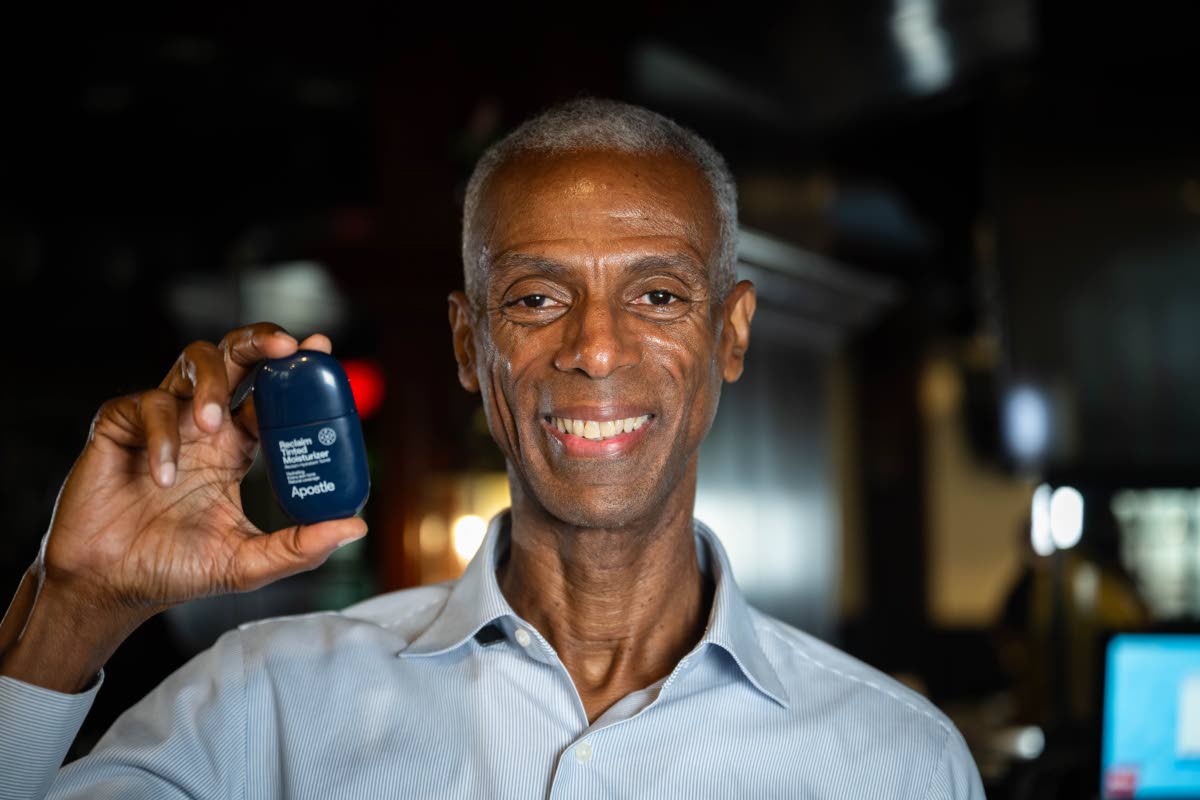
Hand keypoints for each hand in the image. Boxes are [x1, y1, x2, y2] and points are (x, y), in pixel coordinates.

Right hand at [0, 323, 366, 690]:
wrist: (108, 587)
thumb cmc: (174, 569)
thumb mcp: (247, 563)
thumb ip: (300, 547)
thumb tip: (357, 528)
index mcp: (236, 448)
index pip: (271, 394)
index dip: (296, 369)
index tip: (321, 348)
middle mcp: (203, 426)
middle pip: (236, 358)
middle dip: (261, 341)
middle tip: (286, 347)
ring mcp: (163, 421)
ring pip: (193, 363)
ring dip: (212, 384)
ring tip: (214, 424)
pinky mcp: (120, 426)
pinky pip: (146, 405)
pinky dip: (162, 437)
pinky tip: (163, 477)